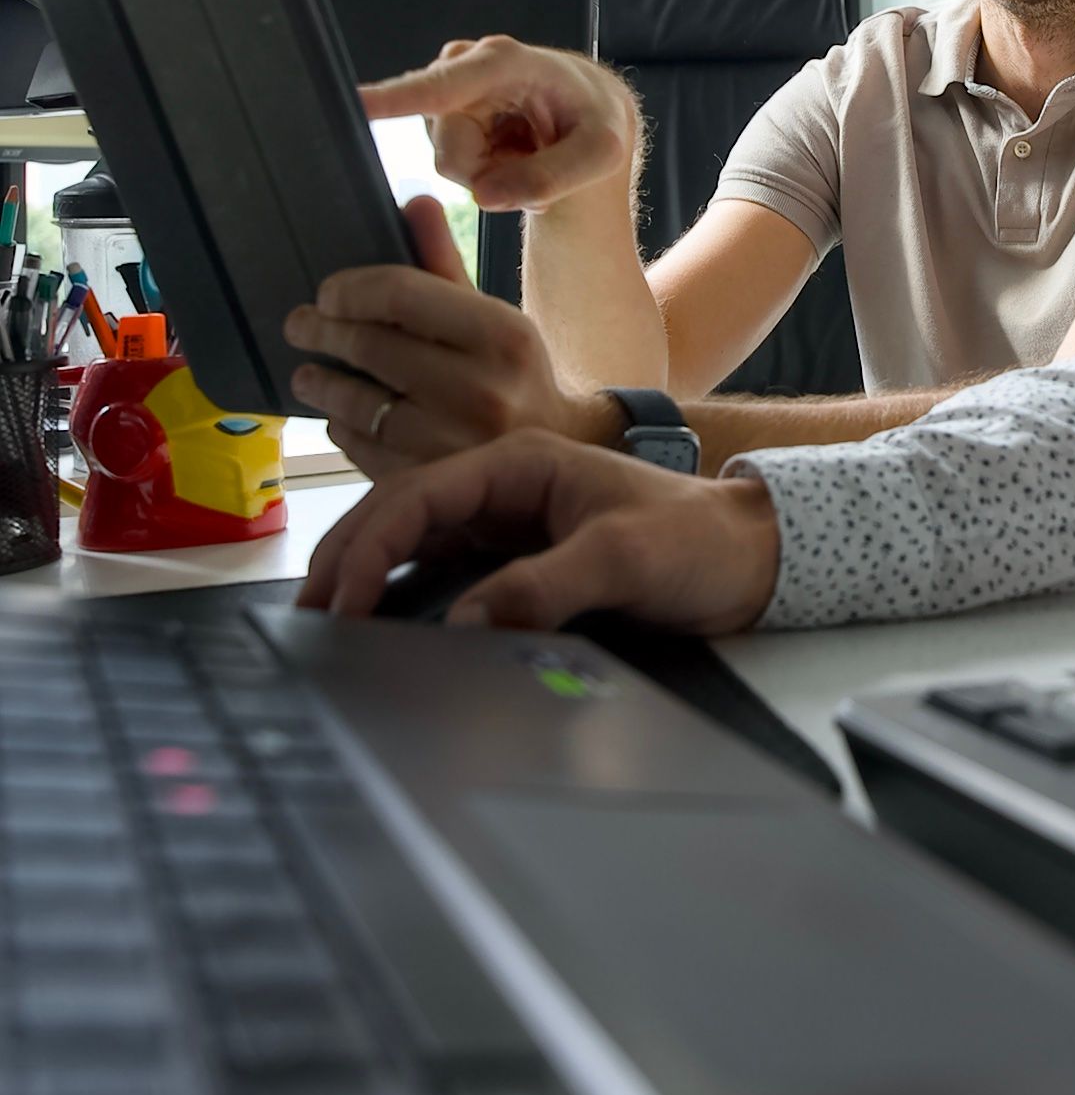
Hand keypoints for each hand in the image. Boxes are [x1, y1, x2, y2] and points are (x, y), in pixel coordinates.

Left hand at [286, 197, 609, 478]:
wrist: (558, 454)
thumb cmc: (514, 374)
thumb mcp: (493, 316)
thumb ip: (445, 264)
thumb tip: (414, 201)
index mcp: (503, 335)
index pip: (398, 294)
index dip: (349, 289)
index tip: (327, 293)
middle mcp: (481, 389)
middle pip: (368, 345)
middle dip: (321, 331)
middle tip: (301, 325)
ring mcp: (452, 443)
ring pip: (354, 401)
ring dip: (320, 382)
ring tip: (309, 373)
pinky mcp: (428, 482)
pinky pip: (359, 446)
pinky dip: (342, 427)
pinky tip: (343, 416)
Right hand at [296, 430, 780, 633]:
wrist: (749, 559)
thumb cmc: (698, 541)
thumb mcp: (625, 558)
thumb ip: (545, 587)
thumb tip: (465, 621)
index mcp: (523, 463)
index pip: (421, 493)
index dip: (369, 544)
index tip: (338, 598)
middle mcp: (505, 488)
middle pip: (401, 515)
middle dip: (347, 561)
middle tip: (305, 619)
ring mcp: (507, 525)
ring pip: (414, 546)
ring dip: (367, 580)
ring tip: (323, 628)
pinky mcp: (517, 562)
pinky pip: (443, 576)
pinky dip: (403, 599)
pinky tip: (378, 632)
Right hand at [360, 35, 639, 212]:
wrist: (588, 114)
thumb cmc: (596, 122)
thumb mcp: (600, 153)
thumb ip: (552, 176)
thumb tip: (485, 196)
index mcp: (506, 62)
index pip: (442, 85)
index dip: (395, 98)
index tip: (352, 103)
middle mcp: (468, 65)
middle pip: (451, 150)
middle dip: (491, 171)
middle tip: (533, 161)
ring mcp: (451, 86)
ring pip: (449, 159)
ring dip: (490, 169)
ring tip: (526, 150)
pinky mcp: (444, 107)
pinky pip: (451, 160)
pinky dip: (485, 167)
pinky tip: (510, 149)